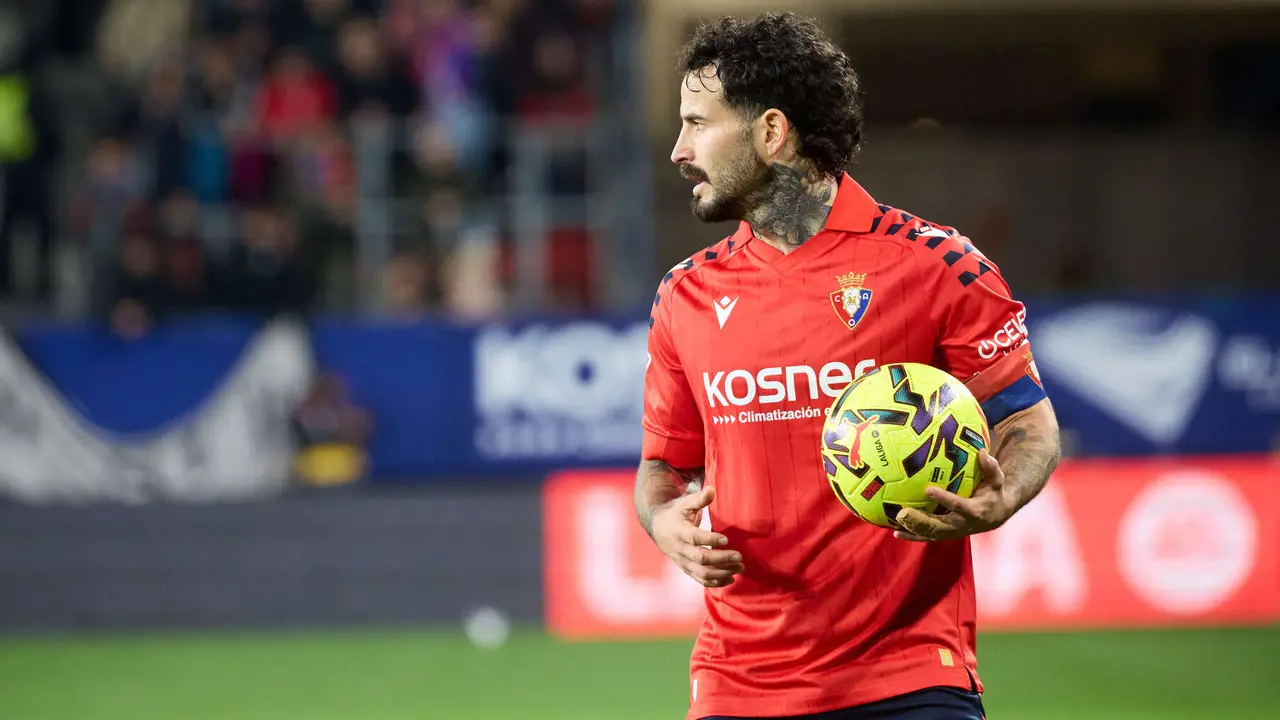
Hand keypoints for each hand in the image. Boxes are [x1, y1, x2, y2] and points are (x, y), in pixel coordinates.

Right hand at [651, 486, 743, 586]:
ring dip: (722, 573)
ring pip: (702, 573)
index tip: (726, 539)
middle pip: (701, 558)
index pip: (695, 538)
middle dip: (722, 559)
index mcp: (680, 531)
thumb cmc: (676, 513)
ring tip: (740, 567)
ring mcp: (683, 561)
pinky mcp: (687, 569)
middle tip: (739, 557)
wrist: (658, 528)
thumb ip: (699, 499)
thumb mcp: (685, 503)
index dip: (711, 540)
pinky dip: (716, 582)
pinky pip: (701, 580)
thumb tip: (712, 490)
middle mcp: (681, 549)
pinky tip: (731, 578)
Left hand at [893, 451, 1016, 541]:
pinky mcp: (946, 534)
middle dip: (921, 521)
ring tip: (896, 522)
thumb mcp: (996, 480)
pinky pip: (928, 537)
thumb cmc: (993, 493)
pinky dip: (912, 536)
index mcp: (975, 511)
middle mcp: (963, 524)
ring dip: (913, 530)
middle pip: (939, 526)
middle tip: (903, 513)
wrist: (995, 515)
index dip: (944, 499)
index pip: (958, 505)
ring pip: (931, 534)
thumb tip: (982, 452)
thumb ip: (990, 467)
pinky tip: (895, 531)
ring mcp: (953, 531)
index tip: (928, 489)